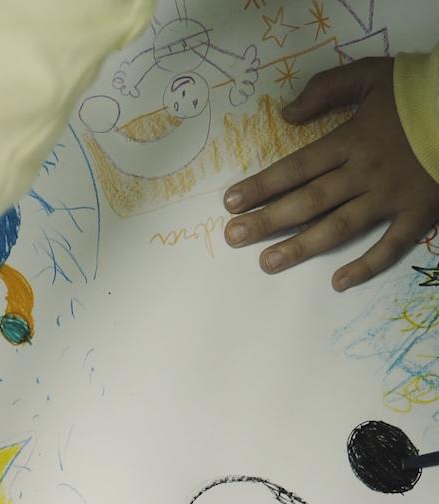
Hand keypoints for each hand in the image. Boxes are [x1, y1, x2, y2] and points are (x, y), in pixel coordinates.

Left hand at [223, 59, 438, 290]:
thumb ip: (327, 89)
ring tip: (268, 262)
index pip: (296, 167)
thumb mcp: (370, 74)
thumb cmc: (417, 89)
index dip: (261, 186)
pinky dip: (365, 267)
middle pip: (308, 201)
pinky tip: (338, 283)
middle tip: (234, 237)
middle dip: (268, 219)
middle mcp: (364, 172)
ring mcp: (390, 197)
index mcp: (351, 139)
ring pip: (338, 227)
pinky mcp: (417, 213)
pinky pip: (389, 247)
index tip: (231, 203)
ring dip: (301, 246)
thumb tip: (286, 114)